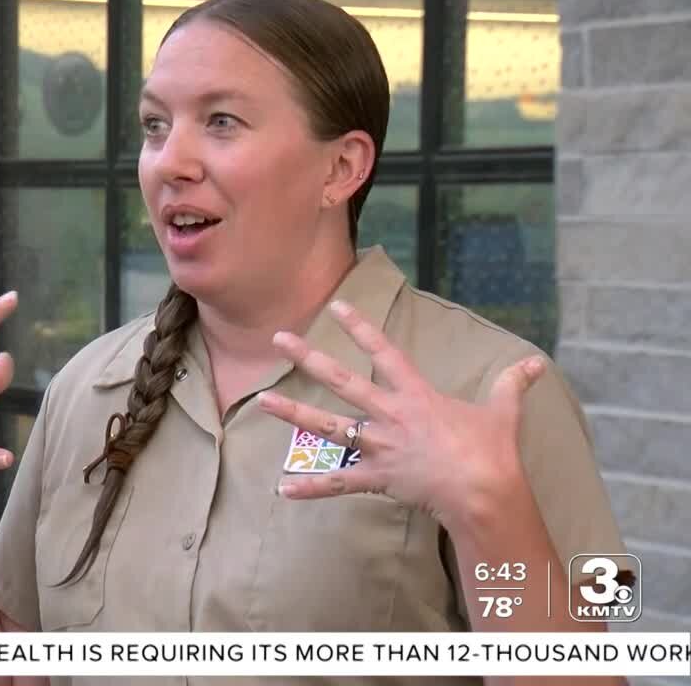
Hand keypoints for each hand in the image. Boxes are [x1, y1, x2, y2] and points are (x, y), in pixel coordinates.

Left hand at [255, 299, 546, 528]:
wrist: (484, 492)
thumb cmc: (493, 451)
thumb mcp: (503, 412)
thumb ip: (512, 384)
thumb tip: (535, 364)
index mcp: (416, 394)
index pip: (384, 351)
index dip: (359, 326)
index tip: (335, 306)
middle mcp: (390, 414)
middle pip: (342, 379)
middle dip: (308, 357)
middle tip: (279, 340)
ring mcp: (380, 446)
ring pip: (328, 426)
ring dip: (294, 414)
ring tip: (263, 403)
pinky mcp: (377, 477)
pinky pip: (338, 483)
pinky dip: (310, 488)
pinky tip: (282, 489)